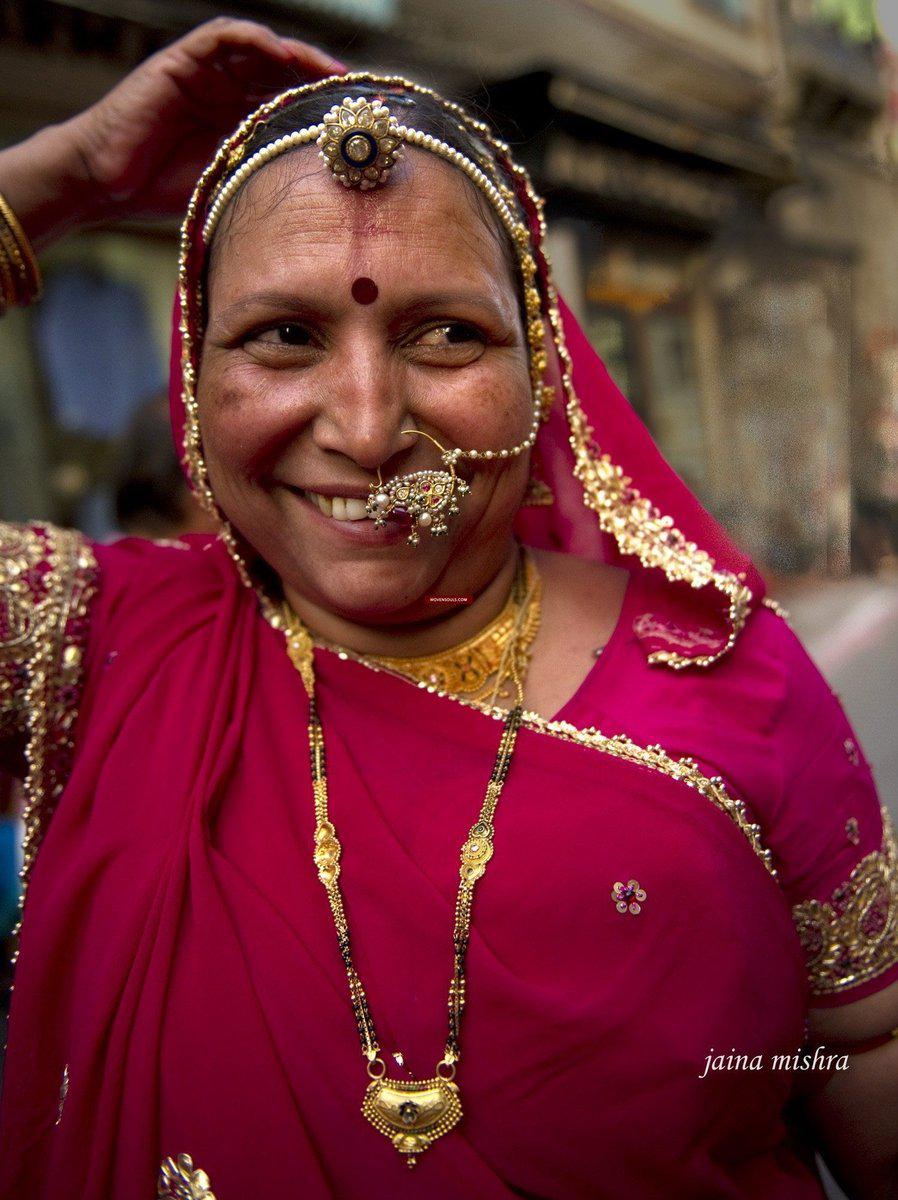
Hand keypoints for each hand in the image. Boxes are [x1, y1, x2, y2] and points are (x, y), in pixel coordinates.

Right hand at [67, 18, 343, 221]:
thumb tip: (320, 197)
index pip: (290, 100)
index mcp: (240, 119)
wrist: (109, 184)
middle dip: (320, 79)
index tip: (358, 121)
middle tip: (354, 93)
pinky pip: (223, 38)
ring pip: (260, 50)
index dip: (323, 106)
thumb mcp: (230, 184)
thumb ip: (264, 174)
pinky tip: (281, 54)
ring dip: (297, 55)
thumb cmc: (165, 192)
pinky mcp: (182, 61)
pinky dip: (254, 40)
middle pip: (284, 71)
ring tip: (326, 72)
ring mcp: (205, 73)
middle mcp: (227, 90)